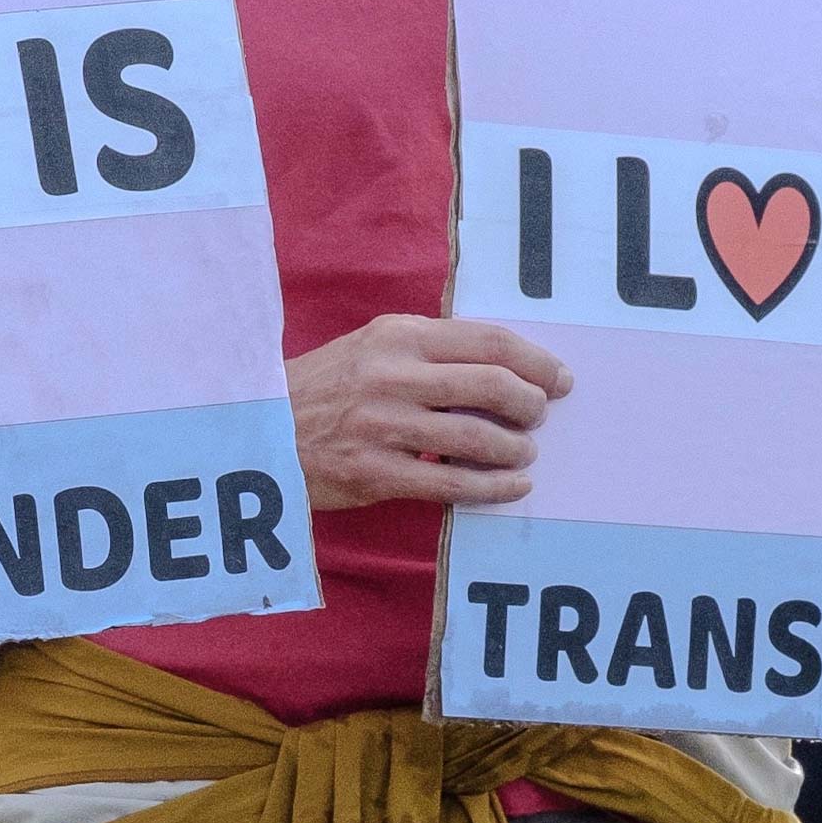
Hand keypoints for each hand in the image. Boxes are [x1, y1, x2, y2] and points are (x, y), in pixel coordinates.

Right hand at [286, 314, 575, 510]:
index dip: (535, 360)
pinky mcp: (376, 472)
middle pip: (492, 384)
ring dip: (515, 447)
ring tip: (525, 451)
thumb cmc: (328, 387)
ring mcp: (383, 425)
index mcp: (398, 335)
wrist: (263, 429)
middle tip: (540, 415)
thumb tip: (503, 366)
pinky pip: (452, 482)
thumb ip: (430, 349)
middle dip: (531, 403)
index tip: (558, 377)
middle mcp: (392, 375)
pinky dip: (494, 486)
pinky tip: (514, 486)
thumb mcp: (373, 347)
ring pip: (476, 436)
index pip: (487, 341)